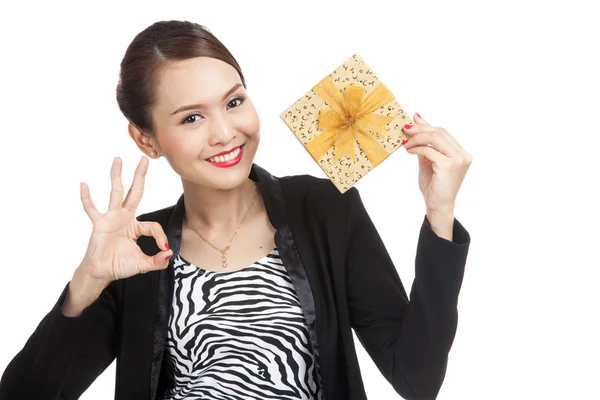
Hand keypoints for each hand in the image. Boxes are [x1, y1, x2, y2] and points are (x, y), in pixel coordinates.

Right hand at [79, 156, 171, 284]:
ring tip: (118, 159)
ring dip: (117, 176)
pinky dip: (87, 198)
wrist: (101, 273)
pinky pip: (92, 209)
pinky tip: (84, 184)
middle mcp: (124, 218)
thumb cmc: (119, 265)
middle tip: (144, 159)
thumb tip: (170, 253)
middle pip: (135, 193)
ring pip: (116, 193)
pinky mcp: (99, 224)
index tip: (163, 249)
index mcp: (135, 226)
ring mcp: (111, 219)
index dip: (160, 237)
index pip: (153, 225)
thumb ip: (158, 260)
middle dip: (140, 176)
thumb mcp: (143, 264)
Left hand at [402, 113, 471, 216]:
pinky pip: (429, 151)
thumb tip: (417, 120)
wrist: (437, 205)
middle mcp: (463, 155)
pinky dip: (417, 149)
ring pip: (435, 138)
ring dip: (417, 138)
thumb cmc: (434, 185)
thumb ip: (425, 143)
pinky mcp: (448, 166)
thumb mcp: (428, 160)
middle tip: (406, 130)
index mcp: (461, 153)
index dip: (426, 125)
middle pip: (440, 132)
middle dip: (420, 129)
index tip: (411, 123)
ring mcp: (457, 160)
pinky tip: (409, 151)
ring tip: (406, 143)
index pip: (443, 132)